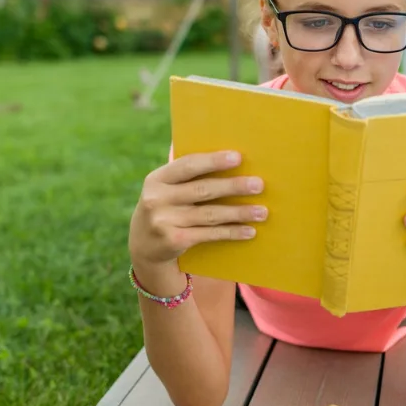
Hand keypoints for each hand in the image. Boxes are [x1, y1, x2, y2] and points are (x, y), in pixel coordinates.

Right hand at [129, 150, 265, 269]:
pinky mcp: (174, 241)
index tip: (238, 157)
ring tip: (262, 211)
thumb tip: (229, 158)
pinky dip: (231, 232)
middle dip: (233, 187)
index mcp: (157, 179)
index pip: (188, 165)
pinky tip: (249, 231)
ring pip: (210, 214)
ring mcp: (164, 221)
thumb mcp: (166, 189)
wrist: (144, 247)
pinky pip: (209, 234)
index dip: (213, 161)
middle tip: (259, 185)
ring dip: (239, 213)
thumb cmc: (166, 208)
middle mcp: (157, 199)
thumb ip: (187, 175)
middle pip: (203, 190)